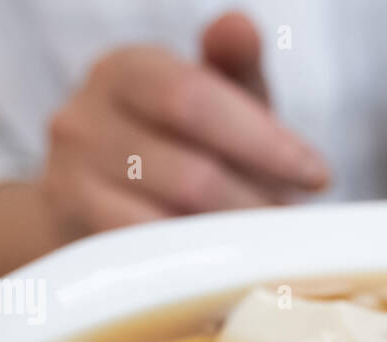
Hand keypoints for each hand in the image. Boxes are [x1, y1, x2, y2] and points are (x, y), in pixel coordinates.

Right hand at [39, 13, 328, 240]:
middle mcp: (83, 119)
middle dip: (256, 205)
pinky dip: (197, 269)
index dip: (263, 142)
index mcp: (125, 71)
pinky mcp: (74, 240)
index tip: (316, 176)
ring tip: (264, 247)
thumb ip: (233, 65)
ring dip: (232, 243)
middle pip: (192, 174)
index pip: (194, 99)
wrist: (96, 205)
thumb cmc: (176, 146)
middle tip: (293, 226)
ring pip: (173, 225)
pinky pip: (149, 262)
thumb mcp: (211, 98)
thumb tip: (239, 25)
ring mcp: (70, 182)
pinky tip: (226, 270)